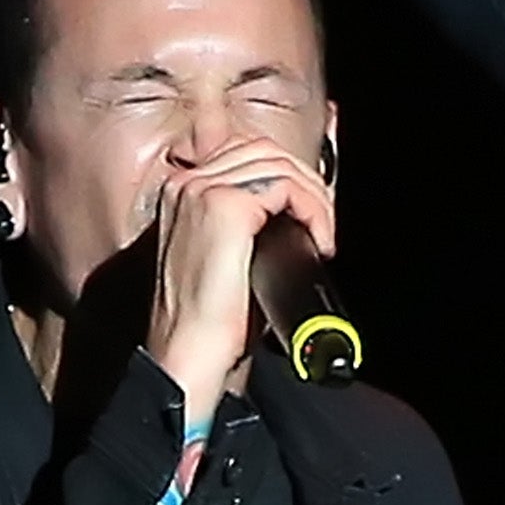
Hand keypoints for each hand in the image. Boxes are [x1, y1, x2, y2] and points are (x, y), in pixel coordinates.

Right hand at [144, 138, 338, 413]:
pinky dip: (313, 209)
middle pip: (265, 151)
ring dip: (314, 198)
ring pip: (279, 164)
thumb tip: (297, 214)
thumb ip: (252, 227)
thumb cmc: (210, 320)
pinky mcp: (224, 206)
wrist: (187, 353)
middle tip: (322, 226)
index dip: (288, 178)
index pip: (246, 153)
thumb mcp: (230, 259)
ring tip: (322, 237)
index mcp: (181, 191)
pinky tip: (318, 242)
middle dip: (305, 184)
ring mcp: (202, 190)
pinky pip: (286, 186)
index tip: (310, 214)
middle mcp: (186, 183)